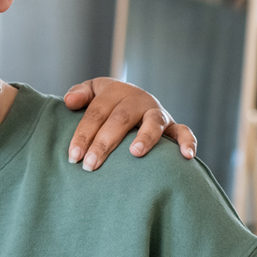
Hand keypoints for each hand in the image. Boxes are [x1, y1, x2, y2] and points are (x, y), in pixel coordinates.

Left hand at [63, 79, 196, 170]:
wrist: (133, 100)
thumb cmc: (106, 103)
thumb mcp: (92, 92)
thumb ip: (80, 94)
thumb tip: (69, 101)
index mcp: (115, 92)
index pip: (96, 113)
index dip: (83, 134)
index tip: (73, 157)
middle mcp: (138, 100)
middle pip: (120, 119)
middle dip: (104, 143)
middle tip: (90, 165)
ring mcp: (156, 113)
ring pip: (153, 122)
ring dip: (145, 137)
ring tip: (135, 153)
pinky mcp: (172, 126)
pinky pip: (183, 132)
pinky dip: (187, 142)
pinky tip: (186, 156)